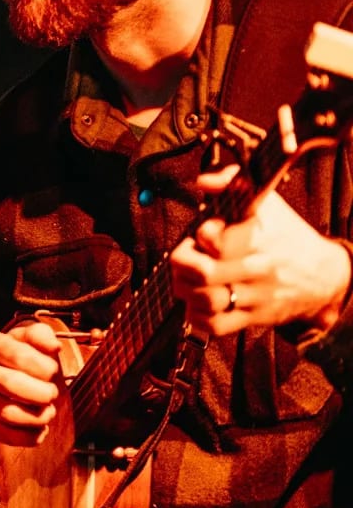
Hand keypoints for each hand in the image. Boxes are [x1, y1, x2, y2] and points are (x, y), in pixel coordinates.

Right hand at [0, 322, 62, 447]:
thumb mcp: (15, 343)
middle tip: (52, 395)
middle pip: (13, 384)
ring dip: (39, 417)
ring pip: (10, 414)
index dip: (46, 367)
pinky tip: (38, 429)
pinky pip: (8, 435)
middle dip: (43, 393)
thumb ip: (38, 335)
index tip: (52, 373)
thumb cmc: (0, 367)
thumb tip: (55, 346)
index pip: (21, 355)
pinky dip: (31, 435)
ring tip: (47, 413)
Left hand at [171, 165, 351, 336]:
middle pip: (204, 272)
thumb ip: (232, 184)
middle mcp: (257, 267)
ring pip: (206, 300)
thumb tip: (205, 181)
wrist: (326, 275)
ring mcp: (256, 295)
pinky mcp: (255, 318)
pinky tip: (196, 302)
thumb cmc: (286, 235)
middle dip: (181, 263)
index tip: (200, 233)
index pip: (215, 238)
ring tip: (185, 279)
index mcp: (257, 236)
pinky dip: (196, 316)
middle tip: (183, 257)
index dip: (199, 235)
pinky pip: (216, 325)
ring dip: (185, 290)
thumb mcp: (266, 203)